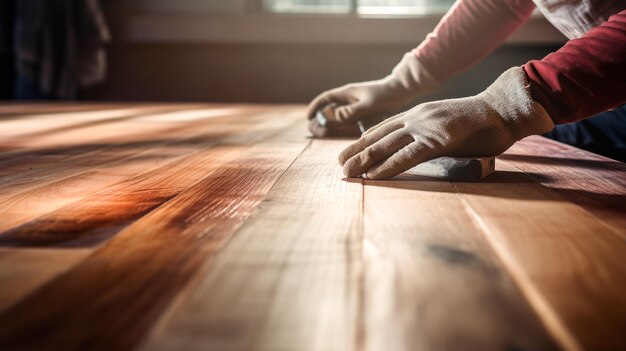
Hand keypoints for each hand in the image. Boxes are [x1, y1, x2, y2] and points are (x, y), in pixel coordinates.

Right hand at [306, 53, 437, 123]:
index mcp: (347, 93)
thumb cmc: (385, 95)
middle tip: (314, 129)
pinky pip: (350, 116)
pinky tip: (345, 131)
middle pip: (330, 107)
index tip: (308, 117)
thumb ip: (351, 111)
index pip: (326, 98)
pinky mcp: (364, 107)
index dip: (315, 107)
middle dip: (321, 117)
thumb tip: (334, 116)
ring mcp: (357, 102)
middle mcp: (350, 97)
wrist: (402, 90)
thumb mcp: (368, 105)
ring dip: (332, 122)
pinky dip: (345, 123)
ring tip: (325, 132)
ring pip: (340, 113)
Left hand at [338, 67, 554, 178]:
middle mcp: (417, 118)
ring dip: (364, 161)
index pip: (383, 128)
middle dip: (356, 151)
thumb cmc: (481, 122)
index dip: (363, 141)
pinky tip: (372, 176)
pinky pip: (407, 156)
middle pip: (378, 136)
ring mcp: (426, 128)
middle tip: (339, 165)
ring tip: (347, 173)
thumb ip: (431, 136)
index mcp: (418, 114)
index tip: (348, 152)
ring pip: (386, 146)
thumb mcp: (448, 127)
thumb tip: (421, 151)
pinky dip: (387, 167)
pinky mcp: (439, 140)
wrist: (505, 109)